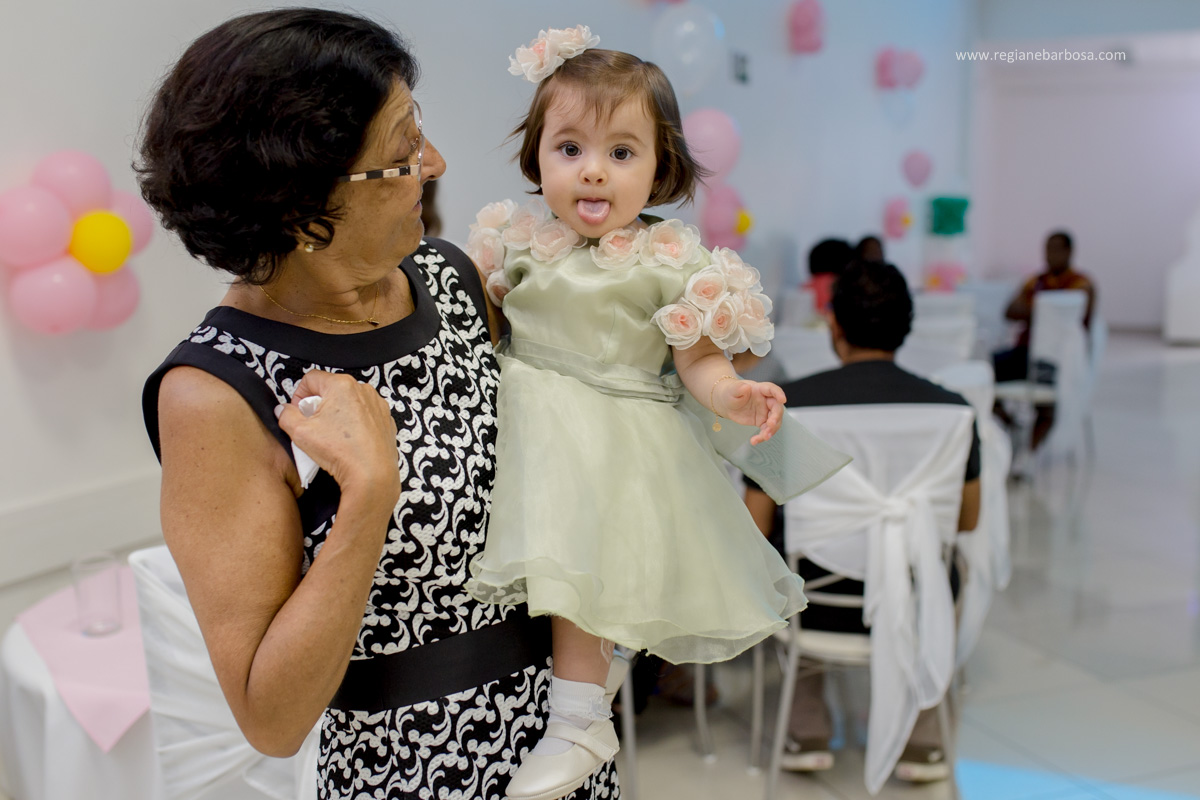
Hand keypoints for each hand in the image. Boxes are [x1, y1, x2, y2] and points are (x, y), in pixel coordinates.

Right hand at [276, 371, 399, 505]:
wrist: (372, 474)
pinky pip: (364, 415)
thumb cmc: (341, 452)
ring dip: (336, 414)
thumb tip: (283, 410)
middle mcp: (362, 390)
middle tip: (313, 426)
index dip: (299, 394)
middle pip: (330, 390)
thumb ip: (286, 416)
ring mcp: (376, 405)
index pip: (311, 378)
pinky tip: (348, 441)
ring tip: (331, 436)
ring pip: (348, 402)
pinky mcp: (385, 420)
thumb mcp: (299, 432)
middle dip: (318, 405)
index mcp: (341, 385)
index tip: (298, 411)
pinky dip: (354, 424)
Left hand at [715, 379, 786, 444]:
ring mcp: (766, 412)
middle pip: (777, 408)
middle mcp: (766, 400)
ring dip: (771, 430)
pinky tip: (754, 441)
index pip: (772, 390)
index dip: (779, 394)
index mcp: (761, 389)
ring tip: (764, 437)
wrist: (727, 403)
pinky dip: (762, 437)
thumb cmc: (731, 392)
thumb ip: (738, 388)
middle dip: (776, 417)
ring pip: (774, 422)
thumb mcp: (732, 390)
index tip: (783, 400)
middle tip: (770, 425)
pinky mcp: (762, 422)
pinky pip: (766, 430)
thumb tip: (746, 387)